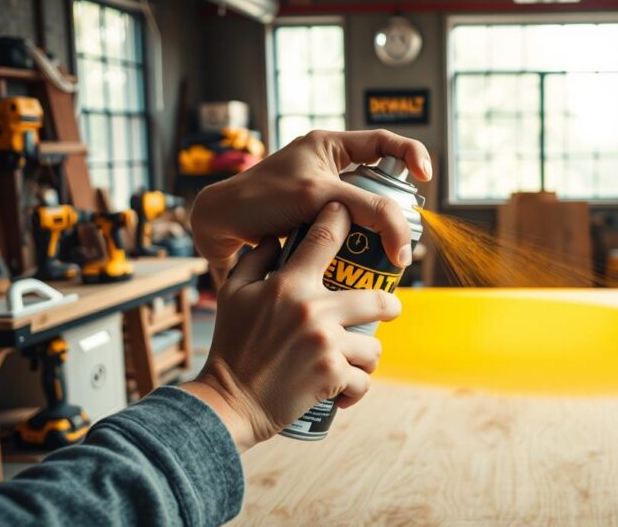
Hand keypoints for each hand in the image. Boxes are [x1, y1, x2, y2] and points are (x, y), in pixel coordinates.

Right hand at [183, 202, 399, 451]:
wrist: (228, 401)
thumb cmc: (231, 345)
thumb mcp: (232, 295)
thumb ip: (254, 261)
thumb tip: (272, 236)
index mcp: (289, 284)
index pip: (324, 237)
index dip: (342, 218)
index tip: (351, 215)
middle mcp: (313, 309)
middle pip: (377, 299)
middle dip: (389, 306)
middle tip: (389, 310)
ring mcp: (326, 342)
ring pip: (374, 346)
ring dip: (365, 357)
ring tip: (351, 363)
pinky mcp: (332, 375)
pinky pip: (363, 379)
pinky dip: (355, 388)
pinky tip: (342, 391)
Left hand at [190, 129, 430, 282]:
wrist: (215, 225)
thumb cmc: (261, 199)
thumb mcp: (322, 198)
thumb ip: (367, 211)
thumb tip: (402, 241)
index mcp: (329, 145)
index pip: (384, 142)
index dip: (412, 156)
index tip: (426, 180)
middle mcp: (327, 166)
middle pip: (378, 183)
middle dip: (394, 208)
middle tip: (404, 232)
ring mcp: (318, 194)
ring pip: (363, 211)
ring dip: (374, 232)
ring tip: (384, 254)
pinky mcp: (309, 220)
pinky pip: (345, 231)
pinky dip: (354, 246)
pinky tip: (358, 263)